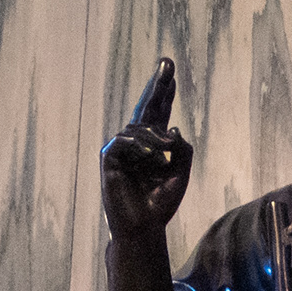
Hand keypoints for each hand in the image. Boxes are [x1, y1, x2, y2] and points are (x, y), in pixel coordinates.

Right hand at [99, 59, 191, 238]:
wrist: (144, 227)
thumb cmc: (160, 203)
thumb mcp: (180, 173)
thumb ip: (182, 149)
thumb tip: (172, 128)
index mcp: (153, 147)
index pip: (159, 114)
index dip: (164, 94)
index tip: (170, 72)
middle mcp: (137, 144)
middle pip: (146, 109)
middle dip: (157, 86)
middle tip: (166, 62)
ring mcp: (122, 151)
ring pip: (140, 128)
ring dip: (155, 137)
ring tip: (164, 152)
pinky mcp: (109, 160)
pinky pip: (123, 141)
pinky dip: (138, 145)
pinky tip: (151, 153)